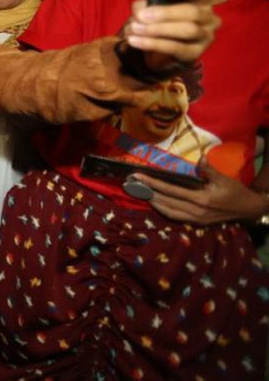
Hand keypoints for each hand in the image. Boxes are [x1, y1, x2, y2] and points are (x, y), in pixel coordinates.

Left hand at [123, 0, 218, 67]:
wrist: (161, 50)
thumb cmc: (159, 22)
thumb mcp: (151, 8)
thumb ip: (145, 5)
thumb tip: (140, 10)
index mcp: (200, 0)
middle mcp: (208, 17)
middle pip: (193, 12)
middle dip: (165, 13)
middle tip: (141, 16)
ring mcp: (205, 36)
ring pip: (187, 30)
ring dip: (158, 29)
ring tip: (135, 28)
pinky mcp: (196, 53)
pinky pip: (176, 48)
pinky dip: (153, 44)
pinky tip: (136, 41)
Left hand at [134, 158, 268, 224]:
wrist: (248, 209)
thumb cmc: (236, 192)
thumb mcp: (224, 179)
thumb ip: (209, 169)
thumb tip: (200, 157)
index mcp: (201, 200)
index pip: (171, 191)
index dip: (153, 183)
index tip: (138, 176)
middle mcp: (196, 211)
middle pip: (165, 202)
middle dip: (148, 192)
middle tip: (132, 184)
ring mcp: (196, 219)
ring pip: (168, 212)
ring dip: (153, 202)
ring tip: (141, 192)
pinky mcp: (197, 222)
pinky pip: (176, 217)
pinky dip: (164, 210)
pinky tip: (156, 203)